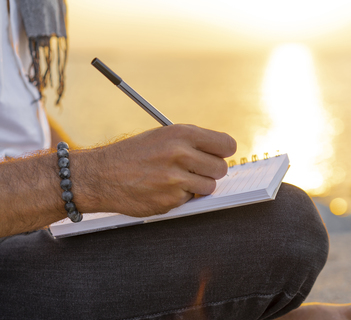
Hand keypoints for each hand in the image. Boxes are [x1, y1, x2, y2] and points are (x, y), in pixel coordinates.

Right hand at [74, 124, 235, 216]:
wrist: (101, 175)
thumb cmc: (133, 154)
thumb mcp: (163, 136)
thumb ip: (192, 143)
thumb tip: (221, 153)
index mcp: (181, 134)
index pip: (226, 145)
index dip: (224, 152)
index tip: (219, 155)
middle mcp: (180, 154)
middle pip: (221, 168)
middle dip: (212, 171)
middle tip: (197, 170)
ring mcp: (175, 179)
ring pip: (209, 187)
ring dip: (198, 186)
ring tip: (178, 179)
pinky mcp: (170, 200)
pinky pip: (190, 200)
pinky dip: (181, 197)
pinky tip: (163, 189)